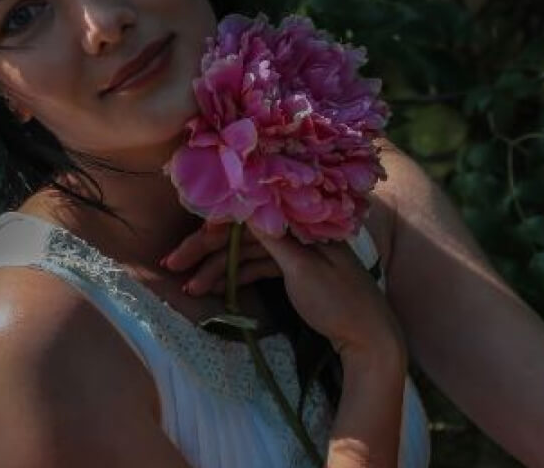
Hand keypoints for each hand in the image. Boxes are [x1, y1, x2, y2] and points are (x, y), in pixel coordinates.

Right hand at [163, 222, 404, 364]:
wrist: (370, 339)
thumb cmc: (340, 303)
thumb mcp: (303, 270)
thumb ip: (274, 238)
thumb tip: (246, 203)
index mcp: (304, 223)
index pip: (252, 213)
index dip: (218, 224)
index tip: (191, 237)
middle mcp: (297, 231)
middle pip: (244, 233)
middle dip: (206, 248)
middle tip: (173, 263)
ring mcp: (295, 251)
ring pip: (246, 253)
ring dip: (216, 268)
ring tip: (188, 287)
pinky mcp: (293, 270)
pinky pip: (257, 267)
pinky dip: (235, 277)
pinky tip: (211, 288)